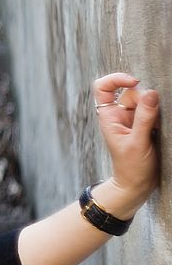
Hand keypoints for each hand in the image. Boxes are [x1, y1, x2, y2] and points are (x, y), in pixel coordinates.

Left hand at [92, 73, 160, 205]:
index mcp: (109, 116)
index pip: (103, 87)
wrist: (137, 185)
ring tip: (157, 130)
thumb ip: (144, 117)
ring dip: (155, 110)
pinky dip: (160, 116)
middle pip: (132, 92)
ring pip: (146, 101)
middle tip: (152, 121)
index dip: (117, 79)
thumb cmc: (131, 167)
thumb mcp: (138, 142)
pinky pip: (155, 111)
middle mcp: (119, 114)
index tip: (135, 82)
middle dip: (145, 101)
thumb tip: (151, 93)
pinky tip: (160, 131)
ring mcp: (133, 119)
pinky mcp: (146, 125)